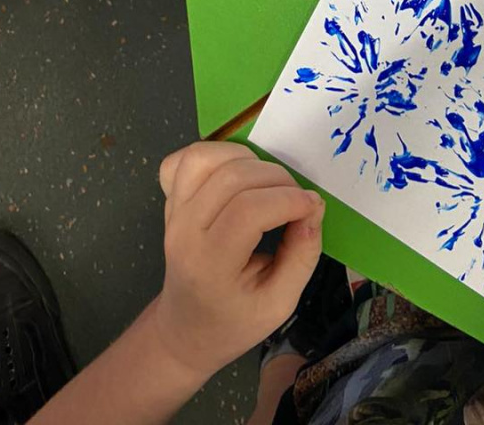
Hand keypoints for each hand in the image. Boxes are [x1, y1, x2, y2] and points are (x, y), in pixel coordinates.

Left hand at [153, 142, 323, 379]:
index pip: (248, 211)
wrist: (185, 329)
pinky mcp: (169, 201)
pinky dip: (211, 154)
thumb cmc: (234, 322)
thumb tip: (314, 208)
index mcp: (210, 265)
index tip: (312, 207)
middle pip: (231, 177)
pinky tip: (233, 171)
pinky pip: (181, 160)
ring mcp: (172, 213)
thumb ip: (302, 256)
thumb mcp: (279, 304)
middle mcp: (184, 231)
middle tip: (297, 199)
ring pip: (204, 157)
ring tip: (268, 182)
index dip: (288, 199)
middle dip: (277, 178)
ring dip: (246, 158)